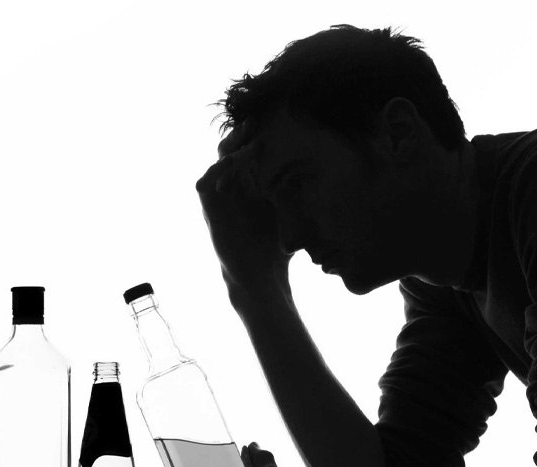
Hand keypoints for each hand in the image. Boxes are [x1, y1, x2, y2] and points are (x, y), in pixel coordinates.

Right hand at [197, 122, 292, 294]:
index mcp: (251, 188)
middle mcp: (232, 190)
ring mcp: (219, 200)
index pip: (249, 153)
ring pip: (218, 163)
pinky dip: (217, 171)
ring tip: (249, 139)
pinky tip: (233, 161)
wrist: (262, 278)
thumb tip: (330, 174)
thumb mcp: (293, 216)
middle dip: (242, 135)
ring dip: (232, 149)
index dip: (256, 135)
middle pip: (232, 151)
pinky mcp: (210, 211)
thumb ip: (300, 196)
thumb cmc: (278, 250)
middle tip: (257, 121)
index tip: (272, 119)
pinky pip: (205, 183)